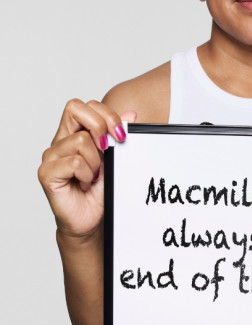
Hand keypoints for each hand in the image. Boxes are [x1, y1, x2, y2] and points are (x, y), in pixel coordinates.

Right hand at [38, 99, 135, 240]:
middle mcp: (61, 140)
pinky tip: (87, 183)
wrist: (92, 219)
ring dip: (96, 160)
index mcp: (75, 132)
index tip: (122, 135)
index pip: (86, 106)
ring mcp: (52, 156)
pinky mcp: (47, 172)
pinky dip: (88, 173)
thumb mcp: (117, 158)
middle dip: (101, 125)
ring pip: (80, 139)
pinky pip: (74, 162)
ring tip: (95, 175)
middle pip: (75, 108)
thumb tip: (131, 114)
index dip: (107, 115)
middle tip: (109, 147)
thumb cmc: (102, 189)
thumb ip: (119, 135)